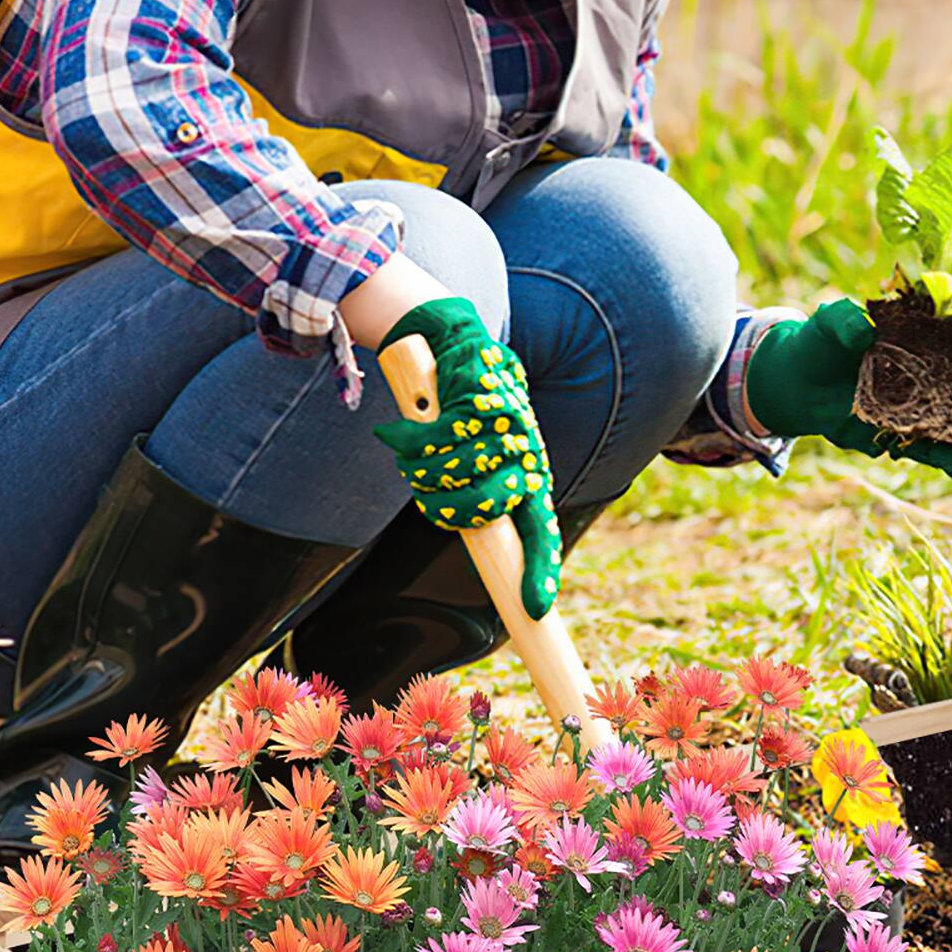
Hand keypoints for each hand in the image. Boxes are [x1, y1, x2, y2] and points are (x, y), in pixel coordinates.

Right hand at [368, 296, 563, 618]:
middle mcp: (526, 454)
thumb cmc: (464, 409)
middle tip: (427, 487)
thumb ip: (476, 493)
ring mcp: (508, 428)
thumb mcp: (477, 454)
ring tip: (418, 447)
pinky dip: (411, 441)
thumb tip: (470, 534)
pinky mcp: (480, 401)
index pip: (541, 531)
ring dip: (421, 469)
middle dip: (444, 507)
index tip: (535, 609)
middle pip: (481, 511)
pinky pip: (433, 444)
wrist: (452, 341)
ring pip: (450, 478)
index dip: (539, 572)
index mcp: (529, 474)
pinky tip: (410, 425)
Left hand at [744, 297, 951, 477]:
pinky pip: (937, 453)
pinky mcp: (907, 437)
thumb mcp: (830, 321)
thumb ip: (845, 319)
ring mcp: (926, 408)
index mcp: (932, 337)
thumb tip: (863, 333)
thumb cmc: (822, 341)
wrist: (796, 382)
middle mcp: (938, 373)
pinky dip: (950, 460)